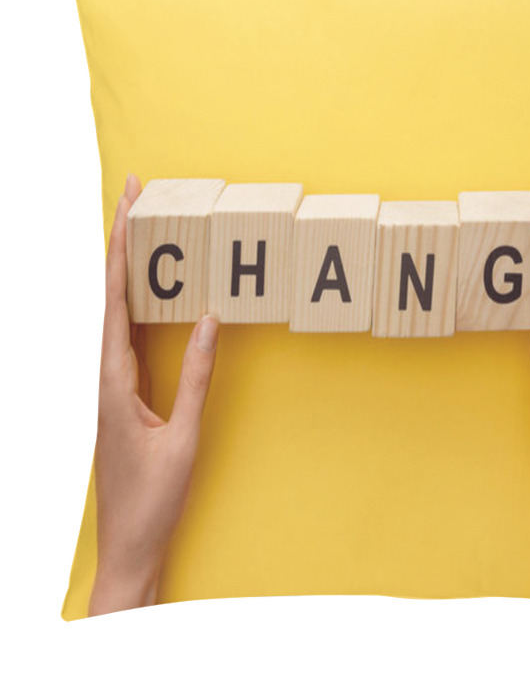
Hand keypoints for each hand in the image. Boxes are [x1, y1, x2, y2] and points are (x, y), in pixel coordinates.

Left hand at [89, 174, 219, 615]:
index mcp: (114, 381)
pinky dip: (136, 303)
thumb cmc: (153, 497)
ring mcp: (112, 385)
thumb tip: (211, 320)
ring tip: (139, 230)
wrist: (127, 545)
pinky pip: (126, 336)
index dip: (120, 248)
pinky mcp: (123, 396)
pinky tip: (148, 294)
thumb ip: (198, 376)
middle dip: (119, 243)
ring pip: (116, 312)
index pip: (115, 299)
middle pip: (110, 294)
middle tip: (132, 196)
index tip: (127, 205)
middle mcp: (106, 376)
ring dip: (126, 269)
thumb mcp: (183, 435)